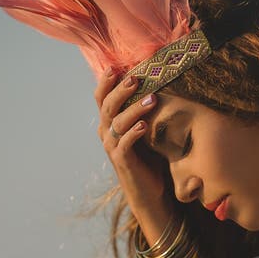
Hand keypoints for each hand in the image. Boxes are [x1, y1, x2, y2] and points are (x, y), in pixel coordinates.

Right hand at [95, 71, 169, 216]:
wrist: (149, 190)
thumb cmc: (149, 156)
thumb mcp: (146, 129)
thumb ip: (144, 110)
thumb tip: (157, 81)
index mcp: (109, 123)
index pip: (101, 98)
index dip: (106, 82)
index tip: (116, 67)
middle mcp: (106, 133)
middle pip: (107, 106)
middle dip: (120, 90)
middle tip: (136, 78)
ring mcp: (112, 147)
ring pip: (117, 123)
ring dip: (134, 109)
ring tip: (152, 99)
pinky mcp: (122, 161)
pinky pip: (124, 144)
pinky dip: (133, 133)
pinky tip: (144, 126)